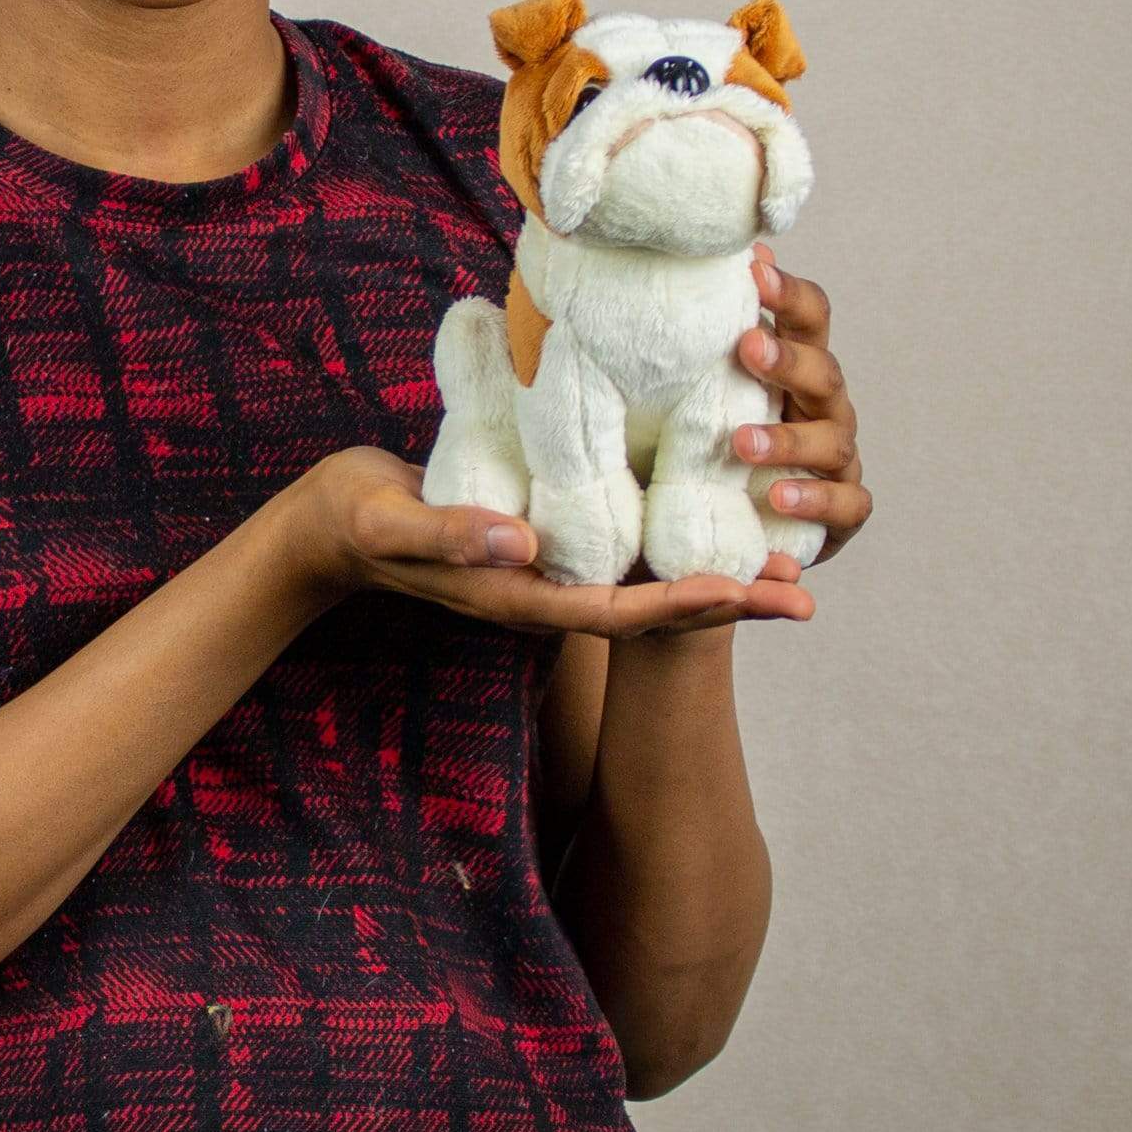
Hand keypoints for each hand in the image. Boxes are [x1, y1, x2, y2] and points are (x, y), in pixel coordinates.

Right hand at [288, 446, 814, 639]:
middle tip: (803, 595)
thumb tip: (526, 545)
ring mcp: (541, 572)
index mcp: (513, 595)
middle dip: (726, 602)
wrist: (328, 525)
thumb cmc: (353, 520)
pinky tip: (705, 520)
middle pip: (649, 610)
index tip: (743, 591)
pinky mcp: (539, 542)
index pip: (613, 611)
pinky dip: (669, 543)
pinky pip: (617, 552)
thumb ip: (450, 534)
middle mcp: (539, 591)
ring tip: (782, 564)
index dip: (681, 604)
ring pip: (643, 584)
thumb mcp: (391, 522)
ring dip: (712, 577)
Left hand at [731, 243, 873, 565]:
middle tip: (746, 346)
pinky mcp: (842, 511)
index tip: (754, 269)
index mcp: (796, 366)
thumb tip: (715, 254)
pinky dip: (813, 501)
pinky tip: (776, 498)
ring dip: (787, 440)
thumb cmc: (720, 432)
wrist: (736, 517)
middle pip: (823, 371)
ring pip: (831, 440)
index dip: (788, 293)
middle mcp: (823, 405)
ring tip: (741, 444)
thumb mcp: (708, 382)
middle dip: (788, 359)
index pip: (808, 318)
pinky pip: (844, 504)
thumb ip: (711, 331)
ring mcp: (837, 458)